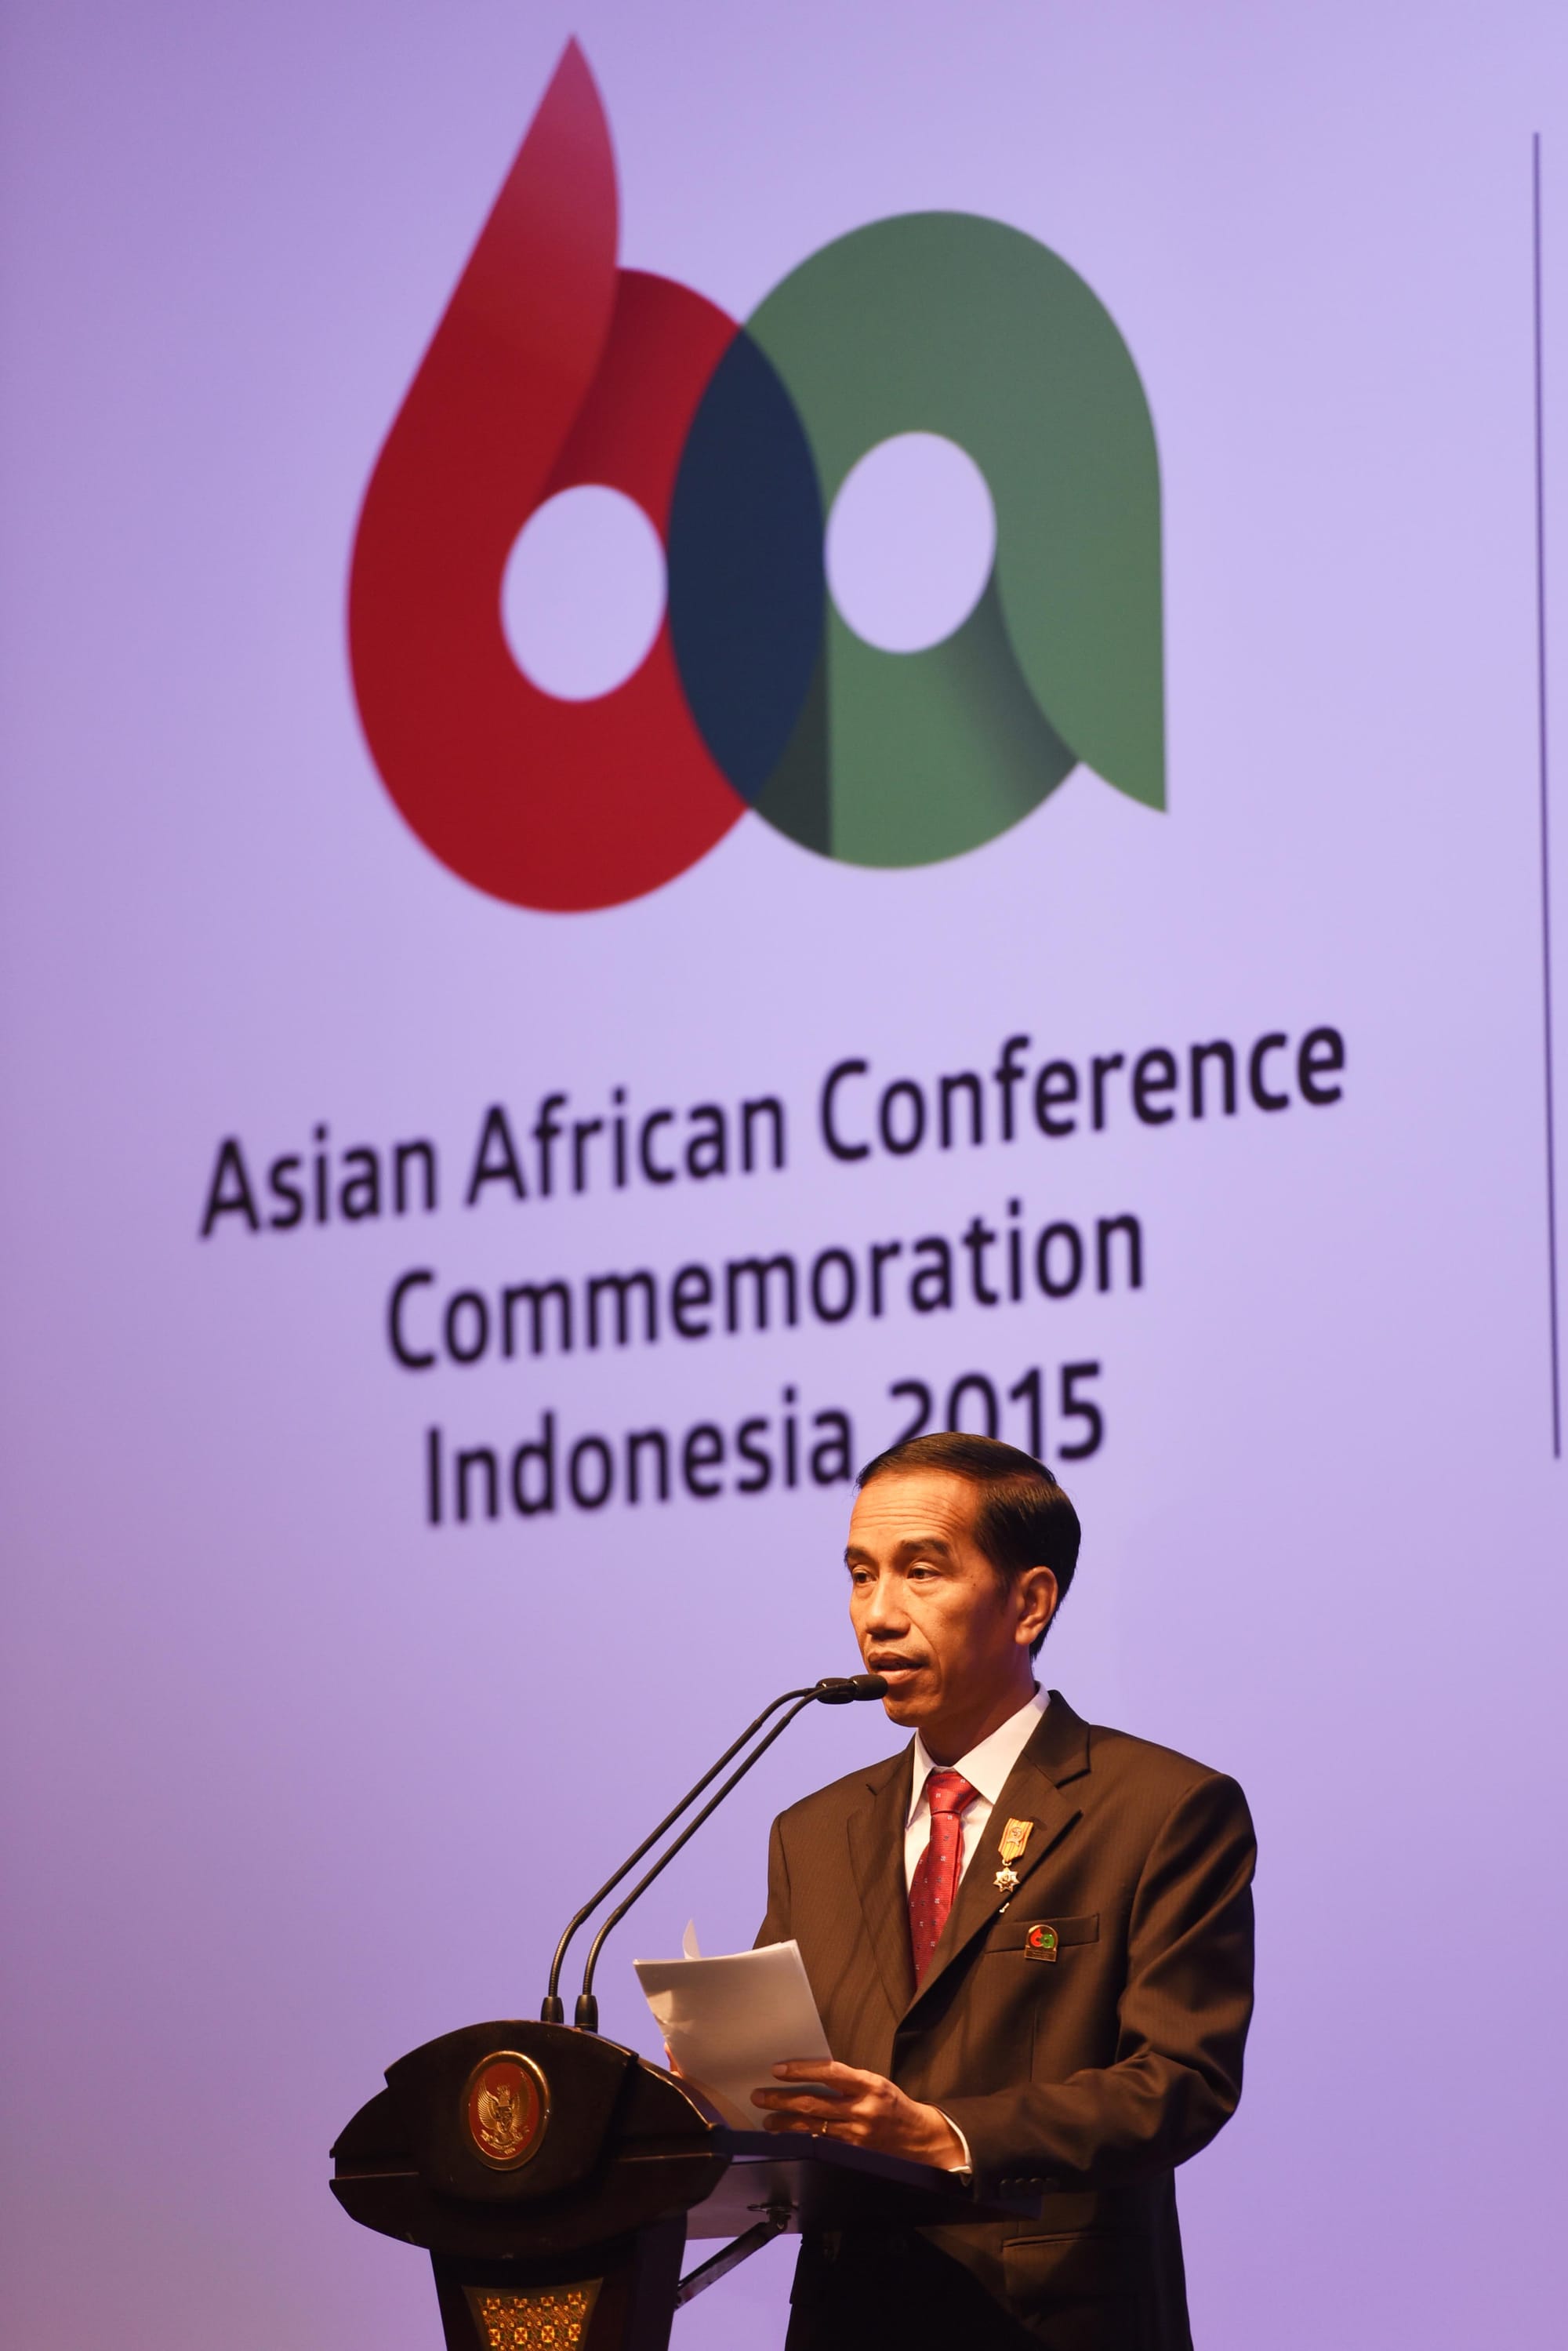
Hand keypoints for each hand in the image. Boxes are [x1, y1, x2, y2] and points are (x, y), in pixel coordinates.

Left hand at [751, 2060, 964, 2166]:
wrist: (920, 2138)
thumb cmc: (894, 2104)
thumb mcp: (876, 2083)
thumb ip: (848, 2081)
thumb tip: (811, 2074)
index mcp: (869, 2084)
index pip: (830, 2072)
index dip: (802, 2070)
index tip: (778, 2069)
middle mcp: (862, 2108)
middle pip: (814, 2102)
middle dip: (783, 2099)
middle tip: (760, 2096)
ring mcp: (857, 2133)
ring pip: (814, 2127)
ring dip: (786, 2123)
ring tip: (767, 2119)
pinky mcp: (854, 2152)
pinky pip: (823, 2143)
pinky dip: (803, 2139)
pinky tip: (788, 2137)